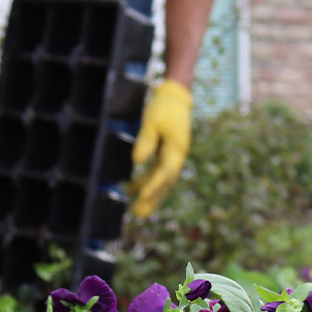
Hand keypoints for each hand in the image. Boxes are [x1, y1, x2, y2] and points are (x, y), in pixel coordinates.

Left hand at [131, 80, 192, 216]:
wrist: (176, 96)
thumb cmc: (164, 107)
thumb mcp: (152, 121)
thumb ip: (146, 141)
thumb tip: (136, 161)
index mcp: (177, 148)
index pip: (165, 171)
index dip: (154, 185)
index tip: (142, 196)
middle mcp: (177, 155)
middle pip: (166, 181)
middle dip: (154, 198)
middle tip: (141, 214)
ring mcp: (173, 154)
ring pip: (162, 179)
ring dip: (151, 194)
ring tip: (139, 210)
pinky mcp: (167, 152)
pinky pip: (158, 170)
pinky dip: (147, 180)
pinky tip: (134, 189)